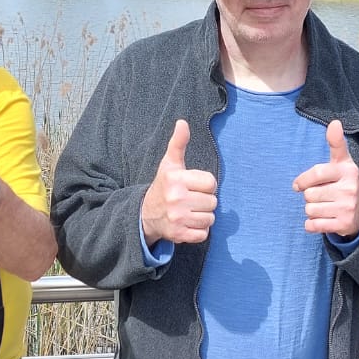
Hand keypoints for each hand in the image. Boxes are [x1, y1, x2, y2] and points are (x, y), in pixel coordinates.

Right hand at [140, 119, 217, 245]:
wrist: (146, 214)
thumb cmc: (164, 186)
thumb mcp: (169, 164)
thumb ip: (178, 143)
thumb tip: (182, 122)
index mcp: (176, 179)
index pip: (211, 183)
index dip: (206, 185)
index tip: (194, 186)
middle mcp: (176, 199)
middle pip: (213, 202)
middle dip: (204, 201)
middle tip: (190, 200)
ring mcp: (177, 218)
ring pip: (210, 218)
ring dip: (203, 216)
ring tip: (189, 211)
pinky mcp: (179, 235)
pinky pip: (204, 234)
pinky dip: (199, 231)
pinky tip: (188, 223)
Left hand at [293, 119, 358, 236]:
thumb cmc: (345, 182)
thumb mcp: (343, 162)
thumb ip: (336, 143)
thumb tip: (334, 122)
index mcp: (348, 171)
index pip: (317, 173)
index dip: (303, 180)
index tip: (297, 185)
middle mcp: (350, 189)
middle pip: (310, 194)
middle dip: (310, 196)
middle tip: (322, 197)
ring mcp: (348, 208)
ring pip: (310, 210)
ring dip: (311, 211)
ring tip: (325, 207)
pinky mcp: (343, 225)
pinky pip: (313, 225)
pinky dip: (312, 225)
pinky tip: (323, 220)